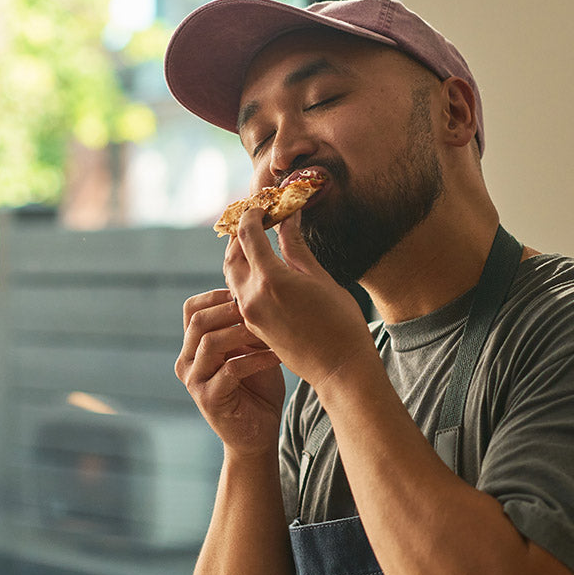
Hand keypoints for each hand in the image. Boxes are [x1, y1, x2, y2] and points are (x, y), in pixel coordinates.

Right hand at [175, 287, 285, 452]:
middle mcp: (187, 362)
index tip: (247, 292)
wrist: (258, 434)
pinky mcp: (209, 399)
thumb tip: (258, 290)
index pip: (191, 309)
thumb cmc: (258, 388)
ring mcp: (195, 381)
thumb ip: (246, 326)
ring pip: (210, 343)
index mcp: (193, 347)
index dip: (217, 295)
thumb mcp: (251, 350)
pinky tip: (277, 356)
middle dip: (230, 309)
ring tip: (270, 328)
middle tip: (261, 305)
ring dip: (243, 331)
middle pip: (198, 321)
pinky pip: (230, 370)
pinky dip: (256, 359)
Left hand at [224, 207, 376, 395]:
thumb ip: (297, 248)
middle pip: (232, 255)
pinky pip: (239, 295)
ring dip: (239, 256)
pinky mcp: (254, 328)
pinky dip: (245, 277)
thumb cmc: (341, 324)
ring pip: (231, 276)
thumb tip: (288, 219)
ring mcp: (250, 315)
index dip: (253, 214)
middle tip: (255, 221)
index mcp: (271, 279)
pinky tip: (263, 273)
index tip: (263, 205)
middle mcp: (252, 297)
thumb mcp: (321, 279)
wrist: (340, 369)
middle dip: (240, 234)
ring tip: (258, 245)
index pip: (248, 234)